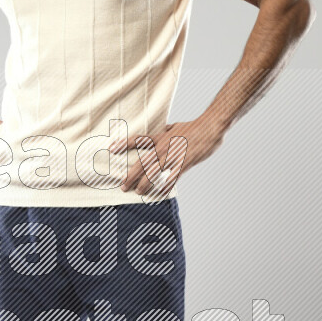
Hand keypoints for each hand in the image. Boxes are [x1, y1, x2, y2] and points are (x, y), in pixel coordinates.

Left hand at [108, 116, 224, 196]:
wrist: (210, 127)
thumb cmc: (194, 127)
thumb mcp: (175, 126)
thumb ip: (165, 131)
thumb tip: (161, 131)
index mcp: (160, 137)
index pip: (139, 140)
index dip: (124, 144)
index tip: (112, 148)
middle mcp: (163, 148)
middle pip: (143, 163)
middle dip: (131, 176)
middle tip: (123, 186)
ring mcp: (173, 157)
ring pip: (154, 173)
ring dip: (145, 184)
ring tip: (138, 192)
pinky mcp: (184, 164)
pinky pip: (172, 178)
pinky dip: (165, 187)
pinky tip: (160, 194)